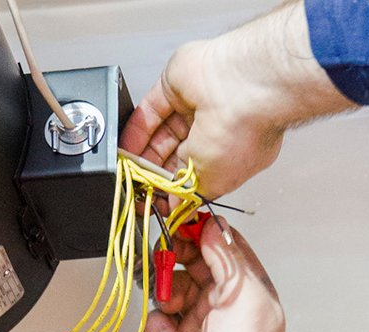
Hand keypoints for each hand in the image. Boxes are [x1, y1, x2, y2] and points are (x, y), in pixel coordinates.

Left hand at [120, 40, 284, 198]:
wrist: (242, 86)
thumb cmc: (243, 131)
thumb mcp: (215, 180)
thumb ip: (191, 194)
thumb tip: (178, 209)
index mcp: (231, 155)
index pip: (194, 177)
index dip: (173, 192)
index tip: (157, 206)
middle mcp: (213, 131)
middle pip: (174, 157)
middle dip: (155, 175)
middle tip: (138, 190)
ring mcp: (193, 107)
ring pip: (160, 135)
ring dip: (142, 155)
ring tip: (126, 173)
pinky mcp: (173, 87)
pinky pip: (149, 112)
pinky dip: (135, 132)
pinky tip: (124, 149)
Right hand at [145, 218, 284, 331]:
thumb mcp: (244, 299)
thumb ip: (229, 258)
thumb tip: (214, 226)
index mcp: (251, 289)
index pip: (226, 245)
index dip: (201, 229)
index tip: (178, 217)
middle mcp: (228, 302)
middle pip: (194, 262)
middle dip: (175, 260)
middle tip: (161, 256)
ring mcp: (201, 320)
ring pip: (171, 287)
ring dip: (165, 295)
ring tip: (170, 311)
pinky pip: (159, 317)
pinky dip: (158, 325)